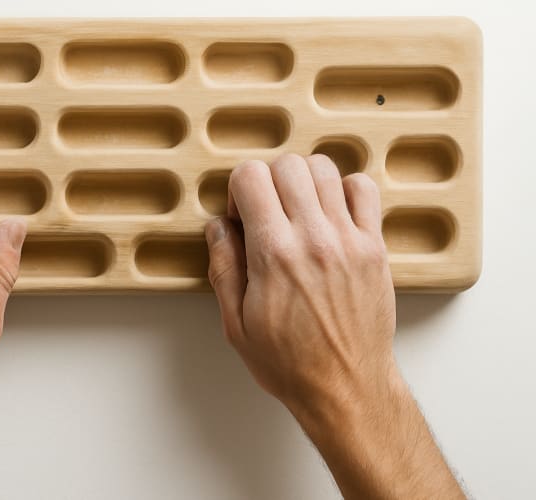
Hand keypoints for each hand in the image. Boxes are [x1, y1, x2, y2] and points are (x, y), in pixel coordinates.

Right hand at [205, 155, 463, 498]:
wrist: (345, 387)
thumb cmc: (290, 363)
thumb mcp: (236, 324)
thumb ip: (224, 267)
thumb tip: (218, 227)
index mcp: (274, 255)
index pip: (252, 176)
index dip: (239, 189)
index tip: (242, 215)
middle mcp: (314, 239)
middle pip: (287, 164)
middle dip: (268, 179)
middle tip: (266, 212)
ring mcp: (349, 240)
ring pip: (324, 168)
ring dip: (303, 181)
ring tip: (297, 211)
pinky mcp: (374, 247)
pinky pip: (364, 189)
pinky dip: (344, 188)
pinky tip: (330, 213)